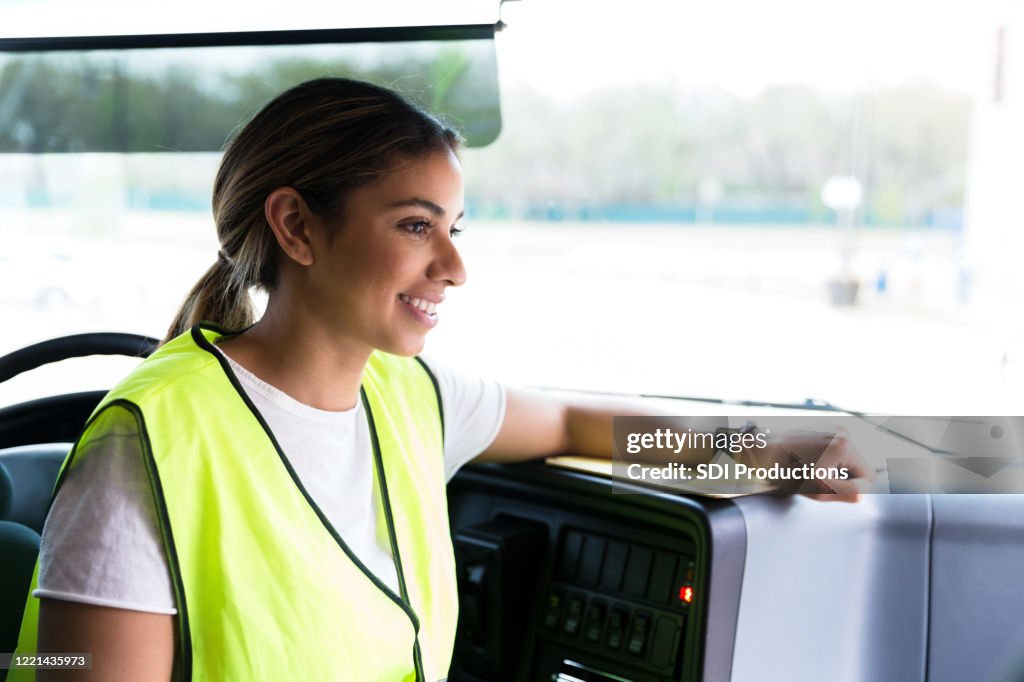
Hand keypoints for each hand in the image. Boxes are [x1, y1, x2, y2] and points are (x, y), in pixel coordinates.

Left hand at [746, 427, 875, 502]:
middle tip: (820, 480)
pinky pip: (834, 449)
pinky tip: (808, 461)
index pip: (868, 476)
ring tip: (811, 470)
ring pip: (845, 458)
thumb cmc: (786, 471)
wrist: (761, 450)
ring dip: (834, 467)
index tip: (834, 489)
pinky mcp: (821, 426)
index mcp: (844, 445)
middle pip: (857, 465)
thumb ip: (847, 493)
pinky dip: (826, 457)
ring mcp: (831, 426)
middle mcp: (841, 431)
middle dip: (843, 476)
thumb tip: (863, 493)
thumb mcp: (819, 489)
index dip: (853, 488)